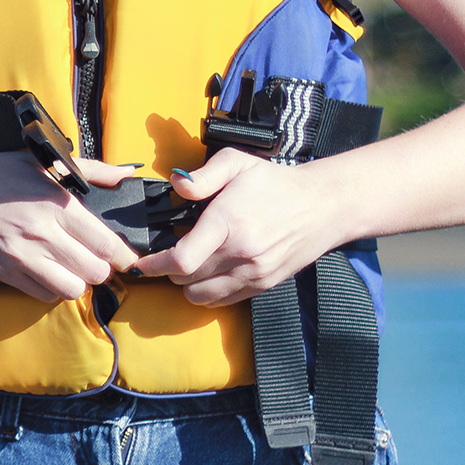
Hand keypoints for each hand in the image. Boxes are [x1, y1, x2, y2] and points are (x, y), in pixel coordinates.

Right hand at [0, 153, 141, 303]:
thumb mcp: (39, 162)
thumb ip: (89, 170)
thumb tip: (124, 174)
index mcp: (57, 204)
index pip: (107, 244)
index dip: (124, 256)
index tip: (126, 258)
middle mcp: (44, 233)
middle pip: (96, 272)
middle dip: (100, 268)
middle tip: (91, 258)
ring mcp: (23, 256)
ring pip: (72, 289)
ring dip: (76, 281)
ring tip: (69, 267)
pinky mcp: (5, 272)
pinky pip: (44, 295)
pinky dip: (51, 288)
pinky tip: (46, 272)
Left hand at [130, 147, 344, 305]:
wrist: (323, 206)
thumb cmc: (274, 183)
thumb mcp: (237, 163)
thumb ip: (202, 175)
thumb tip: (176, 185)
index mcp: (229, 223)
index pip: (182, 260)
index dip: (154, 265)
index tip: (141, 262)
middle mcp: (241, 254)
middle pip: (185, 280)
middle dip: (167, 270)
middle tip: (164, 256)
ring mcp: (254, 274)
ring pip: (201, 296)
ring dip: (186, 284)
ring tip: (186, 264)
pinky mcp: (264, 285)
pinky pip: (223, 301)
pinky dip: (208, 292)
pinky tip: (208, 272)